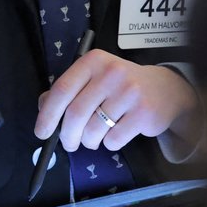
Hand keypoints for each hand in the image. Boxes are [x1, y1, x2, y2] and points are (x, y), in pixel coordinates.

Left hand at [36, 51, 201, 154]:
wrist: (164, 89)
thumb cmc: (120, 85)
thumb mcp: (94, 78)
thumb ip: (69, 90)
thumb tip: (43, 108)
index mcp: (93, 61)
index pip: (62, 89)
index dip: (48, 114)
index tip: (42, 132)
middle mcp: (111, 73)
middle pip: (76, 114)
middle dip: (67, 136)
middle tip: (68, 145)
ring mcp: (129, 92)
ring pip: (94, 130)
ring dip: (89, 141)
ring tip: (94, 138)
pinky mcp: (143, 113)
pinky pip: (113, 139)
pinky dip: (109, 143)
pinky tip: (116, 133)